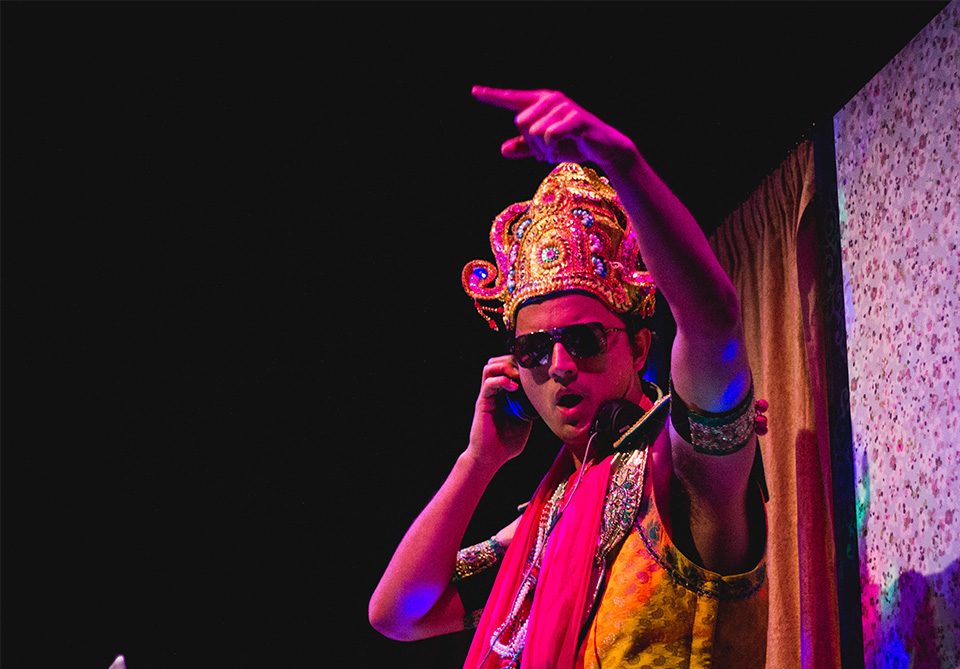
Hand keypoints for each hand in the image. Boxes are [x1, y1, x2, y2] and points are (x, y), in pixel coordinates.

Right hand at [466, 355, 532, 469]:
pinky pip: (488, 383)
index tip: (534, 368)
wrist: (491, 458)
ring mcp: (487, 396)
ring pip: (489, 367)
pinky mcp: (483, 402)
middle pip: (497, 361)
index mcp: (504, 394)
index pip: (508, 368)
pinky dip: (502, 380)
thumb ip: (530, 408)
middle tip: (525, 370)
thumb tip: (545, 399)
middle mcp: (494, 392)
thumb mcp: (525, 422)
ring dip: (505, 366)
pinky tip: (513, 387)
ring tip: (517, 376)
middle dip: (512, 360)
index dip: (520, 363)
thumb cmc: (506, 443)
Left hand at [471, 86, 638, 171]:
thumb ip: (525, 148)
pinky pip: (550, 135)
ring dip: (541, 149)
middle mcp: (551, 100)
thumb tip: (503, 149)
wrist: (604, 148)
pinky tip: (558, 153)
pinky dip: (551, 149)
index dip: (493, 96)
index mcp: (541, 102)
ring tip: (553, 153)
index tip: (474, 91)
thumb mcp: (545, 148)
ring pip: (534, 131)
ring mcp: (564, 107)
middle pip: (520, 122)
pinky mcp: (575, 118)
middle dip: (529, 144)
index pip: (513, 98)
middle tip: (543, 153)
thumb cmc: (573, 144)